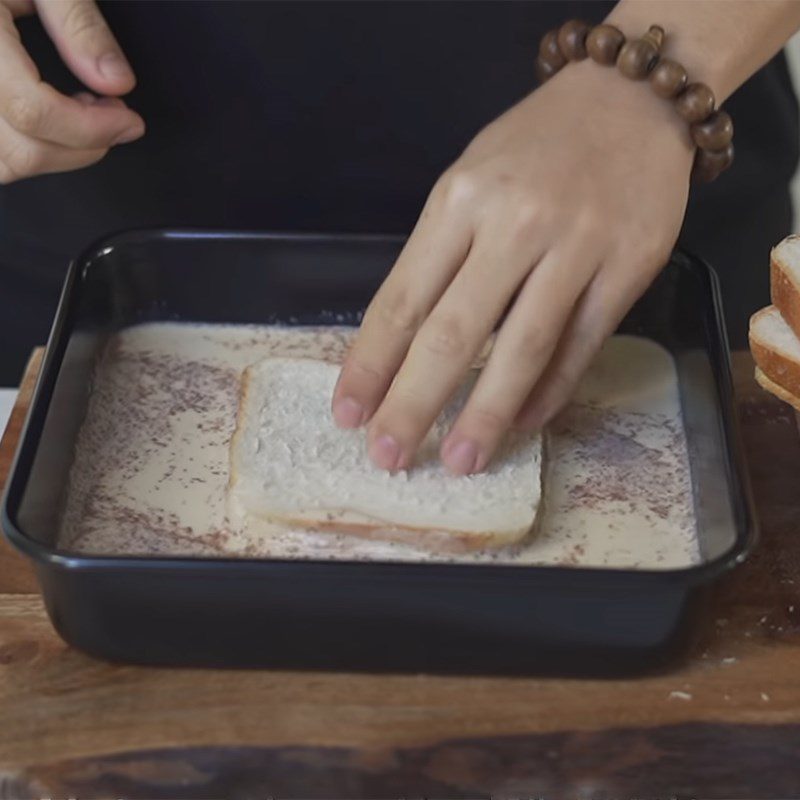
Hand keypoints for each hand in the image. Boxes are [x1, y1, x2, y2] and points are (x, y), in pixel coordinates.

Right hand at [0, 0, 142, 182]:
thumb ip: (78, 23)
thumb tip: (117, 81)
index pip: (32, 111)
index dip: (92, 128)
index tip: (128, 120)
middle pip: (22, 151)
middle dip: (82, 145)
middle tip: (112, 115)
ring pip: (5, 165)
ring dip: (54, 154)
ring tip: (80, 114)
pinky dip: (27, 152)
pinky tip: (51, 121)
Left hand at [332, 59, 693, 473]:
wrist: (633, 99)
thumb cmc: (535, 145)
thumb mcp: (469, 180)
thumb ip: (441, 255)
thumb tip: (410, 344)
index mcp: (459, 201)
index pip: (402, 300)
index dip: (371, 364)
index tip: (347, 414)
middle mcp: (514, 225)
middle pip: (452, 333)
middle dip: (413, 403)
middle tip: (388, 457)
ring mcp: (576, 248)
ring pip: (522, 349)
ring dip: (486, 413)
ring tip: (460, 461)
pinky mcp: (628, 268)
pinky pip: (581, 345)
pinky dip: (549, 391)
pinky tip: (523, 424)